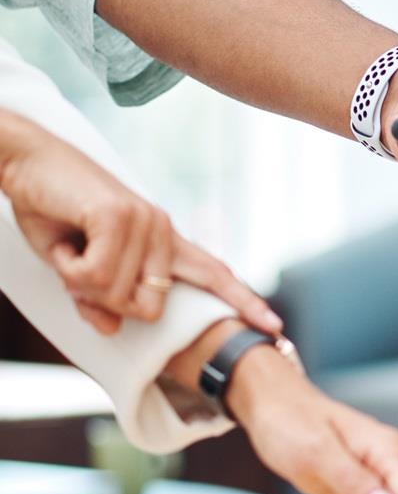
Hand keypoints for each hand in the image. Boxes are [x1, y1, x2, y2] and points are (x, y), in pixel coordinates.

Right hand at [0, 113, 281, 335]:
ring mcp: (146, 223)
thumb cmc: (52, 212)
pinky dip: (70, 267)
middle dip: (106, 303)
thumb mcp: (75, 267)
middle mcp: (163, 231)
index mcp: (163, 243)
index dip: (243, 302)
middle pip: (150, 309)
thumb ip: (98, 298)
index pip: (213, 275)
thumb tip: (112, 330)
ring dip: (79, 281)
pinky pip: (96, 275)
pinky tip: (65, 241)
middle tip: (78, 270)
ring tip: (69, 248)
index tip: (274, 327)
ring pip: (118, 295)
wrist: (26, 163)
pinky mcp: (121, 217)